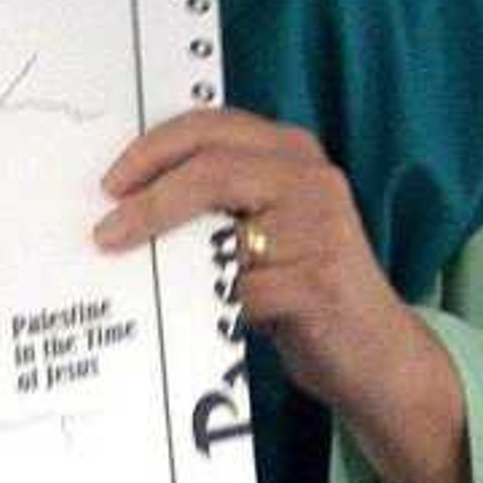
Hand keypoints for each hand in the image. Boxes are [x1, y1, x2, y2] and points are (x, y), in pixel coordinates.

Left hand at [96, 106, 481, 482]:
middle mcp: (311, 180)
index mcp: (292, 154)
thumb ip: (216, 206)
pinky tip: (203, 318)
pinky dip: (215, 306)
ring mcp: (321, 230)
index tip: (111, 183)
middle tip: (108, 228)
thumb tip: (127, 207)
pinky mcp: (320, 283)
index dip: (154, 149)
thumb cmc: (303, 289)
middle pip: (212, 167)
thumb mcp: (263, 232)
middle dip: (149, 197)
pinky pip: (244, 290)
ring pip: (224, 228)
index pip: (211, 128)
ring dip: (171, 252)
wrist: (375, 354)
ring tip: (133, 268)